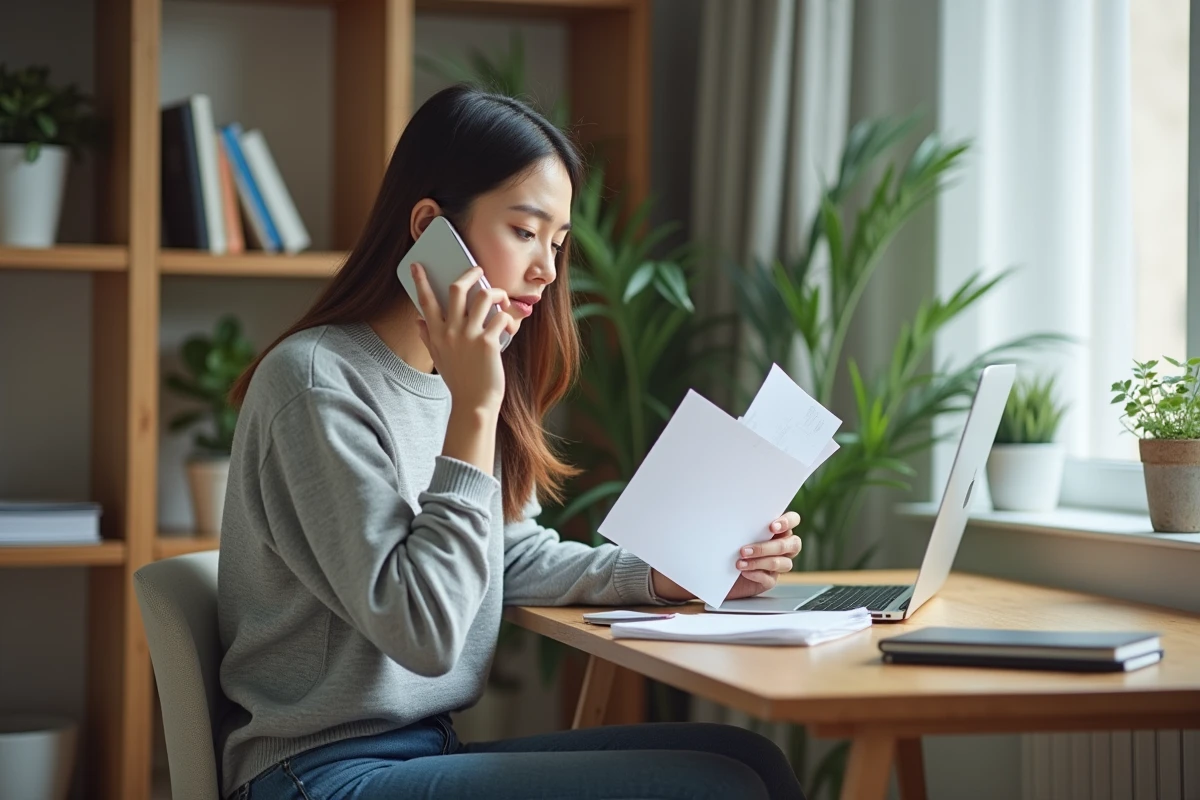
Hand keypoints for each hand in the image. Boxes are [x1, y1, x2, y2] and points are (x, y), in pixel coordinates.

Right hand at [411, 262, 516, 413]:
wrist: (474, 403)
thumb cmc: (459, 380)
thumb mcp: (438, 358)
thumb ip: (428, 337)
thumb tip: (418, 321)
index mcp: (437, 334)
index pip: (426, 302)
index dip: (420, 281)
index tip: (417, 265)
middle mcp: (451, 331)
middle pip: (457, 289)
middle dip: (469, 274)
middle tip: (478, 270)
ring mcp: (469, 335)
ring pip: (483, 297)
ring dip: (496, 293)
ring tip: (501, 299)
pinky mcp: (488, 342)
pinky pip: (501, 317)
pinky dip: (509, 319)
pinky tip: (510, 328)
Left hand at [726, 511, 800, 599]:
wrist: (718, 568)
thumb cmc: (729, 544)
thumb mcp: (735, 530)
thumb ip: (744, 523)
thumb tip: (735, 516)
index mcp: (778, 528)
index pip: (793, 520)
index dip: (787, 522)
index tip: (772, 527)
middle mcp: (783, 546)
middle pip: (792, 545)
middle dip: (768, 547)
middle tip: (745, 550)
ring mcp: (778, 564)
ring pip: (783, 563)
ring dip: (759, 562)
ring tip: (740, 563)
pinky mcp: (770, 580)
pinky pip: (770, 579)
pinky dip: (756, 575)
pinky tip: (744, 572)